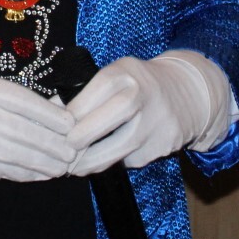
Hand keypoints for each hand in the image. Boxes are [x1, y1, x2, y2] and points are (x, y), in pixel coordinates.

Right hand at [0, 71, 76, 180]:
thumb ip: (10, 92)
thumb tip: (52, 106)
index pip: (28, 103)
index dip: (53, 116)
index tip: (71, 124)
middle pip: (29, 132)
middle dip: (56, 144)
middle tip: (74, 150)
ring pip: (22, 155)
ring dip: (47, 163)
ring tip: (64, 165)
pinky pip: (9, 170)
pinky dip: (30, 174)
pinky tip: (44, 174)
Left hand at [65, 54, 223, 176]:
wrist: (188, 92)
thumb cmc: (138, 84)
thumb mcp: (117, 76)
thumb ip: (86, 93)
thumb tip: (49, 113)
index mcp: (126, 71)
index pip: (95, 91)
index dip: (72, 113)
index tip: (55, 129)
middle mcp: (145, 93)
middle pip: (111, 117)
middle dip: (83, 137)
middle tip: (64, 151)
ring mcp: (159, 119)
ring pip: (123, 146)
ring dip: (95, 161)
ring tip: (76, 167)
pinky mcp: (167, 142)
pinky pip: (137, 158)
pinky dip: (119, 161)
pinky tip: (108, 160)